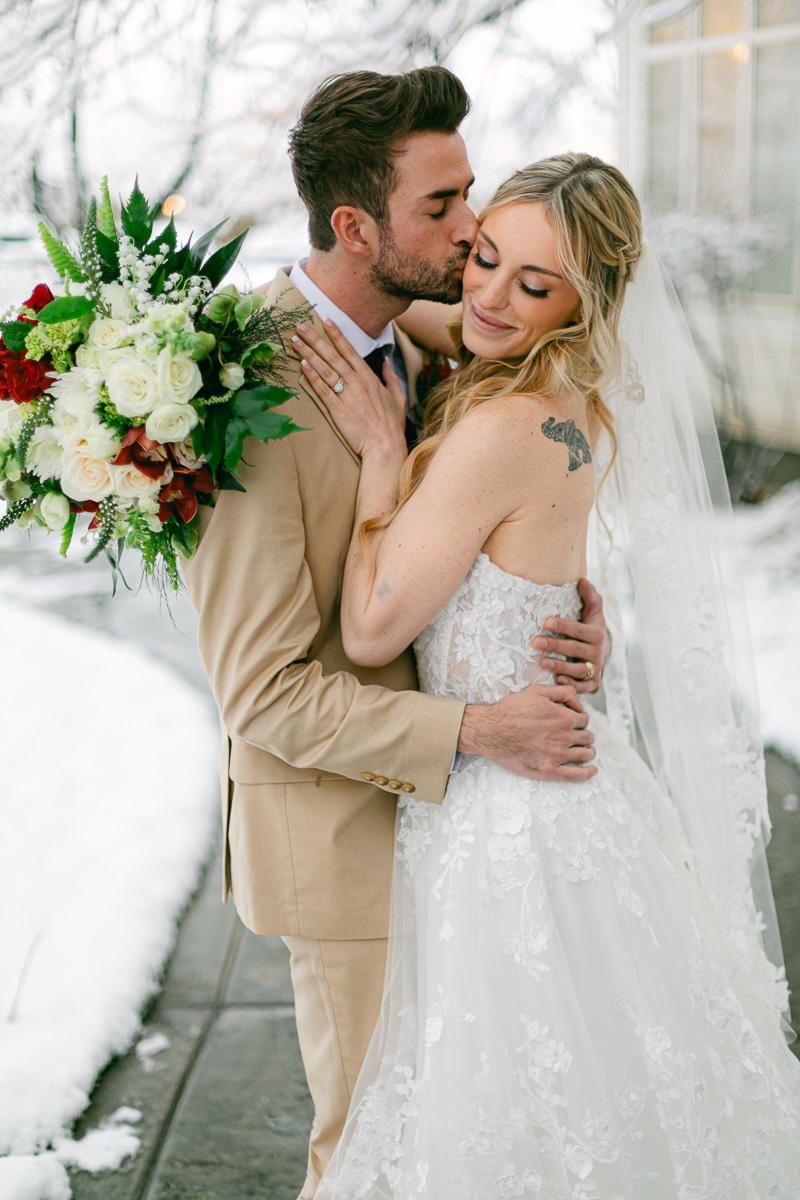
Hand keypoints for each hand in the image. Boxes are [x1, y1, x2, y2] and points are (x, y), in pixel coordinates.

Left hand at [292, 320, 406, 458]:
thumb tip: (386, 363)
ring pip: (324, 370)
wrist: (385, 447)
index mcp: (370, 378)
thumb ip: (391, 378)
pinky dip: (311, 377)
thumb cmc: (391, 426)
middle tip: (300, 325)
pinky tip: (302, 365)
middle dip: (315, 339)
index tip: (326, 320)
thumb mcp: (398, 398)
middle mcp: (357, 383)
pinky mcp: (337, 411)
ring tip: (295, 341)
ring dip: (308, 354)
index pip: (350, 351)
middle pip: (332, 356)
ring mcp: (346, 396)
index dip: (336, 335)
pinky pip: (322, 390)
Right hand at [458, 684, 596, 782]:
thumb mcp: (537, 691)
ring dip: (588, 751)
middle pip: (587, 737)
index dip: (580, 719)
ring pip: (585, 754)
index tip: (574, 722)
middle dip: (584, 735)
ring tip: (584, 751)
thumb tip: (580, 704)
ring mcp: (557, 755)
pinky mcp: (548, 770)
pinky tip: (592, 770)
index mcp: (564, 717)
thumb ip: (563, 693)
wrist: (490, 730)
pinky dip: (588, 773)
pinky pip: (576, 776)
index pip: (585, 720)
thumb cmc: (511, 709)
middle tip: (577, 736)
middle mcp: (564, 737)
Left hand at [533, 578, 608, 694]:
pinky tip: (557, 680)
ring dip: (561, 666)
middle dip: (555, 645)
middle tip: (535, 642)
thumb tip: (582, 580)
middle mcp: (598, 652)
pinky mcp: (593, 683)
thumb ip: (589, 597)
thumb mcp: (593, 612)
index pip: (579, 629)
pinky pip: (584, 687)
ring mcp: (596, 668)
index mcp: (596, 634)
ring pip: (579, 669)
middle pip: (575, 649)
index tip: (546, 621)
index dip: (564, 626)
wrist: (603, 651)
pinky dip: (572, 685)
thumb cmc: (591, 628)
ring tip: (542, 662)